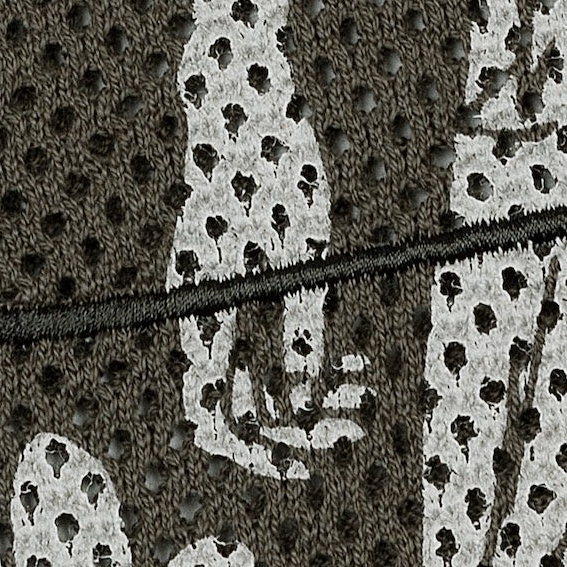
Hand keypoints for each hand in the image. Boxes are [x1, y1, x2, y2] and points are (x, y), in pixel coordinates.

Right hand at [170, 102, 370, 479]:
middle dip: (296, 427)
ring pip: (258, 377)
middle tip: (354, 424)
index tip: (312, 462)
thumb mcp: (299, 239)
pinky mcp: (240, 288)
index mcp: (205, 309)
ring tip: (363, 394)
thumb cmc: (272, 162)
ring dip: (308, 396)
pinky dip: (307, 358)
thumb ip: (297, 316)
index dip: (263, 450)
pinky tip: (351, 361)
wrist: (246, 103)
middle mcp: (203, 315)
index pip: (219, 414)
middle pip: (241, 404)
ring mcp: (218, 302)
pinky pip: (267, 344)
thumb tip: (300, 397)